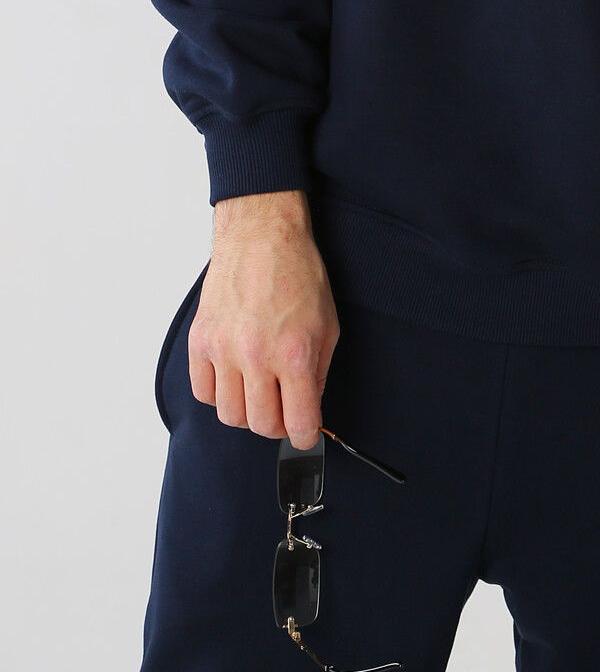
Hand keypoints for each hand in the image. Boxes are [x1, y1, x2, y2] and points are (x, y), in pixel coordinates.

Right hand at [188, 190, 338, 449]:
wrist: (261, 235)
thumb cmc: (298, 272)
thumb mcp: (327, 323)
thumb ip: (318, 372)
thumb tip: (309, 407)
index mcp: (294, 353)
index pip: (298, 422)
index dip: (306, 435)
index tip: (306, 433)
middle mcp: (256, 356)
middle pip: (261, 425)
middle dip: (278, 424)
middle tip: (284, 408)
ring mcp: (223, 349)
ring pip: (230, 415)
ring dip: (248, 410)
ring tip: (259, 390)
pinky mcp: (200, 341)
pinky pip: (204, 393)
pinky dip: (220, 393)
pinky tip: (234, 376)